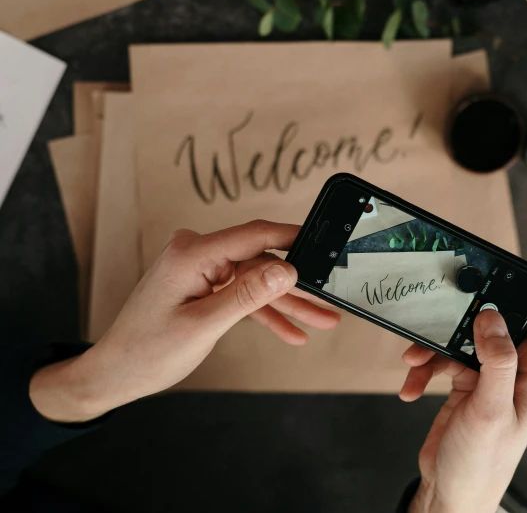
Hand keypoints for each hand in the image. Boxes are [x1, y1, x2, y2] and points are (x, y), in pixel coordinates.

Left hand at [30, 220, 339, 422]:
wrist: (116, 372)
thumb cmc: (148, 351)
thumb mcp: (204, 325)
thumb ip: (247, 295)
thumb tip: (285, 270)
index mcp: (192, 254)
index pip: (254, 235)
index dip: (293, 239)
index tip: (325, 245)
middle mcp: (196, 253)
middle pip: (260, 263)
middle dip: (295, 288)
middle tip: (328, 304)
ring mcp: (199, 268)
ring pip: (255, 281)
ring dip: (285, 303)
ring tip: (320, 321)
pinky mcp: (202, 284)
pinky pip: (242, 293)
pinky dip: (263, 312)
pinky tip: (291, 330)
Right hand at [400, 290, 526, 512]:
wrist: (451, 492)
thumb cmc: (482, 464)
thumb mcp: (491, 409)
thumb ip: (496, 361)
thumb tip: (492, 317)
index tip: (501, 272)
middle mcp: (515, 369)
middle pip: (497, 318)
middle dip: (468, 313)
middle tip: (446, 310)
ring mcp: (488, 375)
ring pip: (463, 337)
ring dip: (436, 345)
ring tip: (416, 360)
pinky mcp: (464, 383)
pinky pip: (442, 359)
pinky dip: (424, 368)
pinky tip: (412, 387)